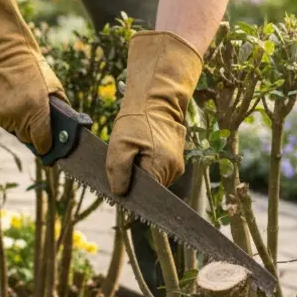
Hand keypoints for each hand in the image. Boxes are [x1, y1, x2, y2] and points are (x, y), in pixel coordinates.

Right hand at [0, 0, 65, 153]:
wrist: (3, 54)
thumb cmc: (32, 68)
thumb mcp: (54, 86)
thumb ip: (60, 108)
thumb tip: (66, 127)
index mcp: (37, 109)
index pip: (43, 142)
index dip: (47, 146)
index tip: (49, 147)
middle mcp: (18, 116)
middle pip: (27, 138)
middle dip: (32, 132)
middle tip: (34, 117)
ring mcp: (2, 115)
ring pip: (13, 130)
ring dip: (18, 122)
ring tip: (19, 102)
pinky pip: (1, 121)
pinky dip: (6, 114)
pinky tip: (7, 98)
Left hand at [105, 31, 203, 194]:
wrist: (155, 102)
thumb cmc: (136, 122)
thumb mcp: (119, 145)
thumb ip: (118, 172)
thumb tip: (120, 193)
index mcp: (161, 166)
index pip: (146, 194)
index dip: (132, 192)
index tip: (121, 185)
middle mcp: (174, 169)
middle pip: (151, 189)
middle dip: (136, 181)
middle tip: (126, 162)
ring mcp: (177, 165)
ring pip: (155, 181)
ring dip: (143, 173)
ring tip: (135, 154)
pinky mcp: (176, 160)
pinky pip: (159, 172)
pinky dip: (149, 167)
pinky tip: (142, 153)